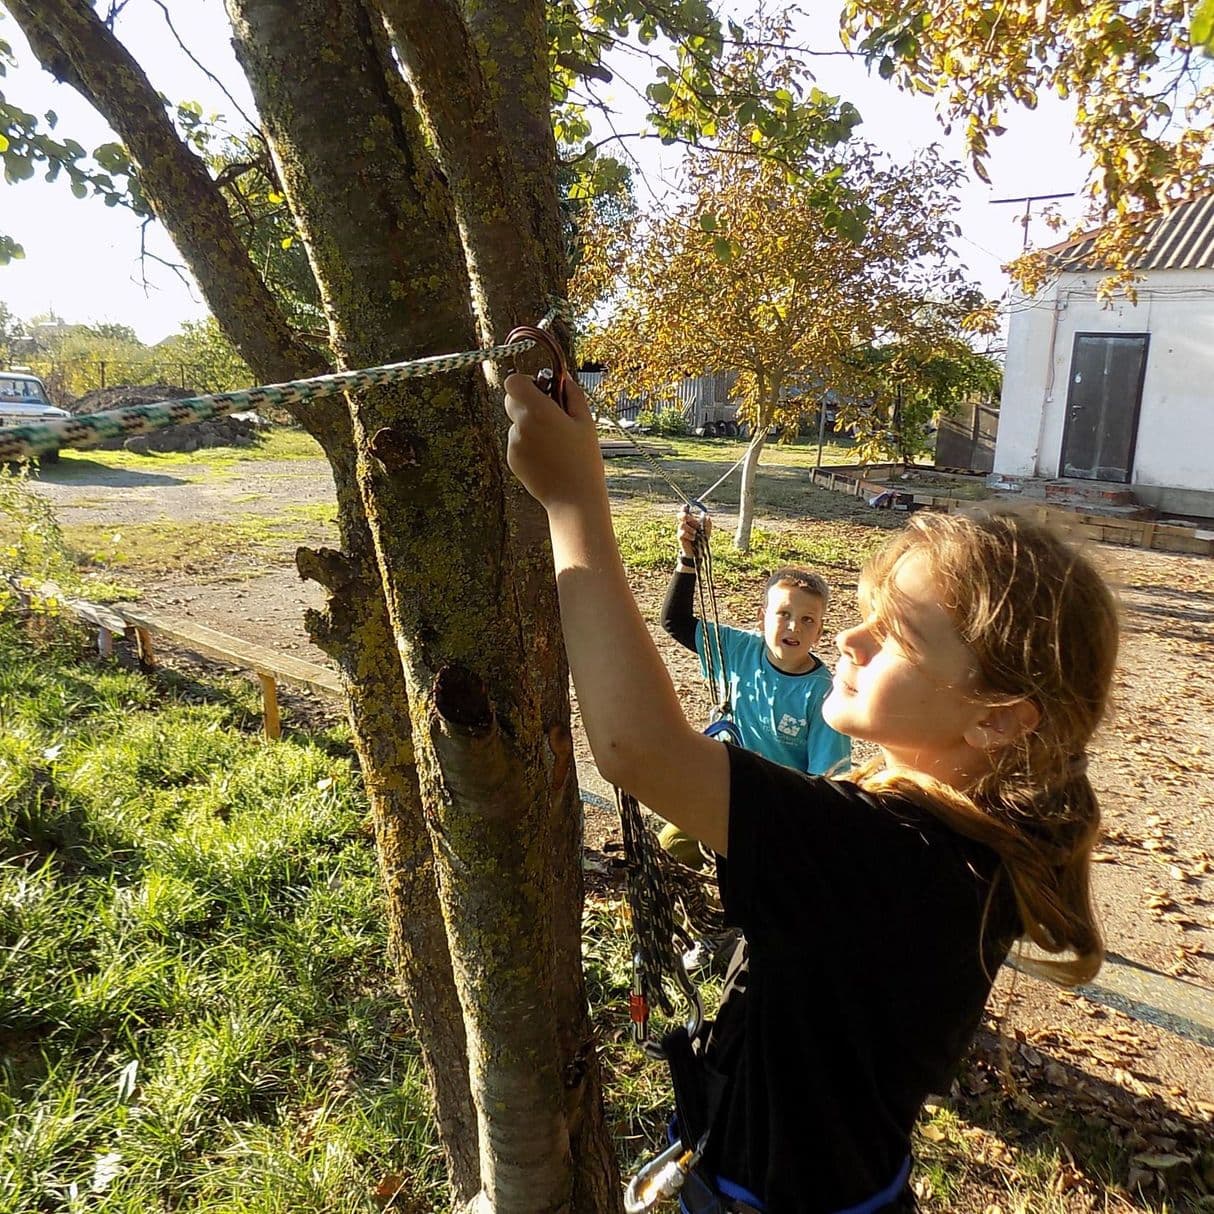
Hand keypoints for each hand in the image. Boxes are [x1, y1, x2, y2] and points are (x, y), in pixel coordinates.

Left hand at [504, 373, 602, 509]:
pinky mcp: (512, 459)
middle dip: (526, 401)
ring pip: (516, 423)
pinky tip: (548, 457)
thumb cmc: (584, 459)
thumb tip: (563, 379)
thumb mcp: (585, 422)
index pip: (513, 382)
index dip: (525, 382)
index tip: (540, 389)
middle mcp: (521, 425)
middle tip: (548, 413)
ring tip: (554, 443)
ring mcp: (513, 444)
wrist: (573, 498)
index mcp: (539, 411)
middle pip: (510, 400)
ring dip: (530, 425)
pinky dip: (528, 443)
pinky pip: (517, 441)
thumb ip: (572, 395)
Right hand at [677, 506, 710, 557]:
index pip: (685, 512)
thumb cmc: (702, 540)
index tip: (686, 506)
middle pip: (680, 516)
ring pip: (682, 525)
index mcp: (691, 521)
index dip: (684, 508)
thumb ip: (707, 524)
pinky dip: (689, 535)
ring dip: (690, 528)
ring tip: (695, 533)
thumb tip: (707, 515)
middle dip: (684, 515)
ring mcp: (681, 530)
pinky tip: (693, 538)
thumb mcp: (707, 531)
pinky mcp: (680, 537)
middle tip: (688, 517)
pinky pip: (682, 533)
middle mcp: (685, 524)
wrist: (698, 552)